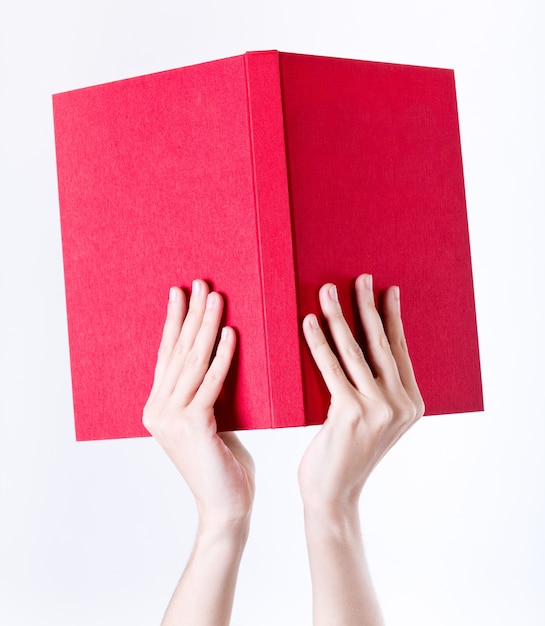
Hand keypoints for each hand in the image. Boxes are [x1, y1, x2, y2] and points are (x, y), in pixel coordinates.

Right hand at [142, 280, 254, 528]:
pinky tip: (231, 333)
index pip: (168, 355)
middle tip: (201, 283)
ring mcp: (170, 418)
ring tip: (216, 298)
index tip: (180, 293)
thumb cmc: (223, 463)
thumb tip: (217, 355)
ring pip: (192, 362)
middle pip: (178, 352)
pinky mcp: (192, 426)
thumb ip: (205, 393)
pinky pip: (211, 382)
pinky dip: (222, 356)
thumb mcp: (210, 420)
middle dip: (191, 314)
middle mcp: (158, 410)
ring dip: (206, 326)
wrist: (227, 506)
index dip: (174, 322)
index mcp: (158, 407)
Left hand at [299, 274, 423, 515]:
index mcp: (411, 403)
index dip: (392, 317)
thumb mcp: (372, 419)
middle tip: (359, 277)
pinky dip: (318, 342)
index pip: (400, 350)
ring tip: (326, 291)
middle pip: (381, 344)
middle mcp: (400, 404)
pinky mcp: (349, 414)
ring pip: (355, 351)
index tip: (385, 290)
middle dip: (367, 307)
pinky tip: (308, 322)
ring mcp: (378, 410)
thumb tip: (361, 345)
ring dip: (338, 317)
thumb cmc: (346, 452)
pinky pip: (331, 368)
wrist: (333, 494)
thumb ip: (375, 387)